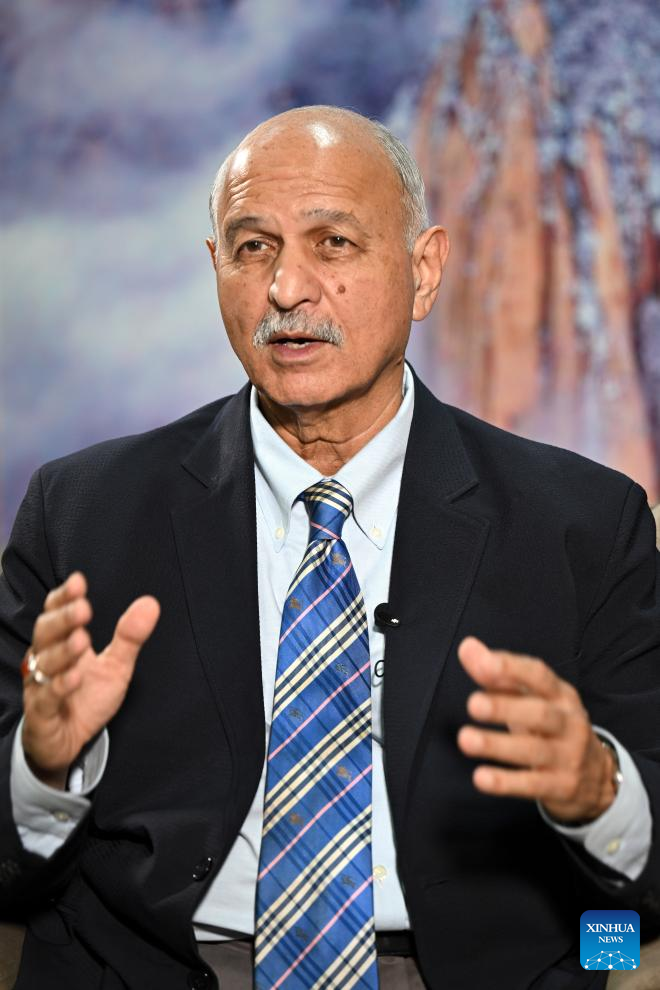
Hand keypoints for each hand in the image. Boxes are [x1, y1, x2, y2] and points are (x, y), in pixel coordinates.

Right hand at [21, 572, 159, 788]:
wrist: (68, 742)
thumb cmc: (86, 699)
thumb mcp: (116, 666)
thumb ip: (129, 636)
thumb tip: (151, 603)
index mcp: (61, 643)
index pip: (55, 613)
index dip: (63, 597)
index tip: (79, 582)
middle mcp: (45, 661)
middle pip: (45, 633)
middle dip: (63, 619)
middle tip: (83, 608)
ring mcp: (40, 687)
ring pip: (44, 664)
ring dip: (63, 650)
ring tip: (82, 639)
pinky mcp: (41, 716)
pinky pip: (46, 698)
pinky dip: (60, 686)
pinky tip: (75, 676)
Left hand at [456, 637, 616, 823]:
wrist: (596, 777)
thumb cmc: (551, 727)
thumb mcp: (530, 698)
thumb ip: (497, 674)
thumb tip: (467, 647)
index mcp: (560, 695)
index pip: (539, 676)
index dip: (512, 668)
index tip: (483, 663)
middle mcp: (568, 722)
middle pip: (540, 713)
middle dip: (505, 708)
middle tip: (473, 704)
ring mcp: (568, 756)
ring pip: (534, 751)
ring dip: (497, 745)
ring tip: (466, 739)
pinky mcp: (560, 786)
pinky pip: (532, 785)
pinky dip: (506, 782)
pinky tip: (481, 778)